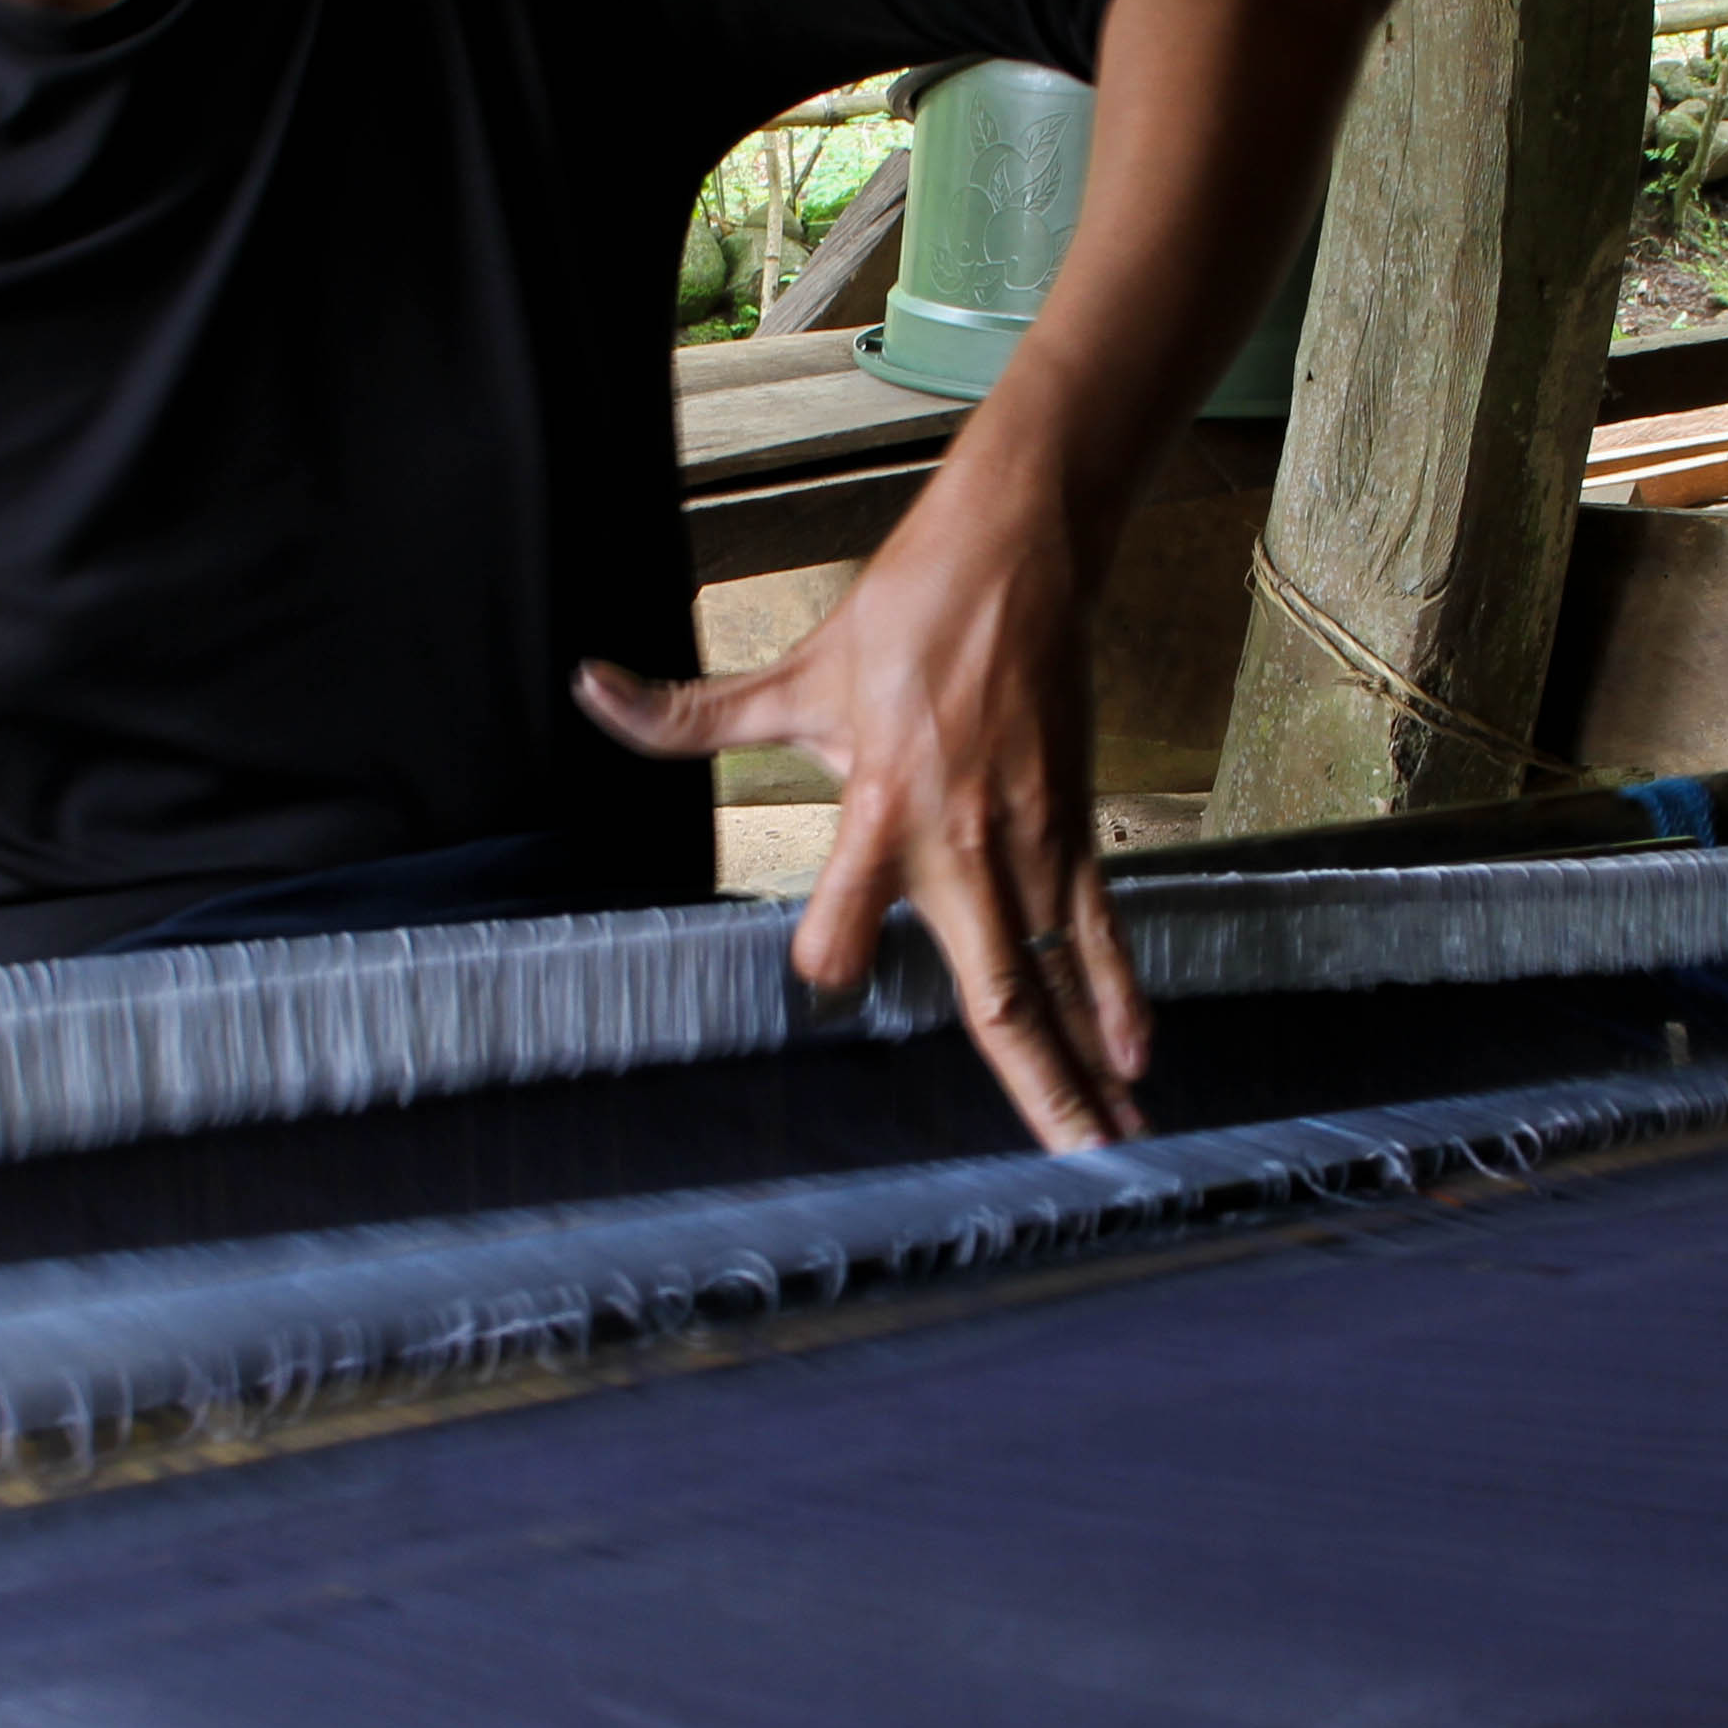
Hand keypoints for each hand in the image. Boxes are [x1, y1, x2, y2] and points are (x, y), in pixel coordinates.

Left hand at [579, 484, 1148, 1151]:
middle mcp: (963, 849)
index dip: (826, 955)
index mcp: (882, 812)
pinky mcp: (1074, 829)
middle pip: (997, 995)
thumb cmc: (906, 616)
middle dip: (1035, 1088)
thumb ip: (692, 715)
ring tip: (1119, 1146)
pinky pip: (1101, 931)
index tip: (822, 972)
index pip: (844, 928)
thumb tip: (589, 689)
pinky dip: (1119, 995)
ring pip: (1057, 981)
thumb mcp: (794, 675)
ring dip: (1087, 1069)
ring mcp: (1029, 846)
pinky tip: (1138, 1059)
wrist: (1021, 556)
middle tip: (1066, 1170)